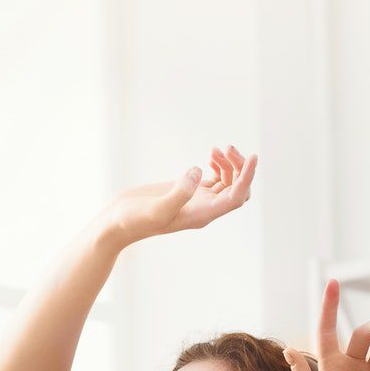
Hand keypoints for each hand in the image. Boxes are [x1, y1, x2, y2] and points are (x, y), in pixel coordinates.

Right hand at [103, 145, 256, 242]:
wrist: (117, 222)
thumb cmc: (133, 220)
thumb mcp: (156, 209)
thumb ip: (179, 192)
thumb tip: (198, 171)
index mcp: (202, 215)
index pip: (236, 197)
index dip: (248, 177)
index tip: (252, 156)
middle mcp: (204, 209)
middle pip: (238, 189)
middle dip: (239, 167)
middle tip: (226, 148)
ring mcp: (196, 200)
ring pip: (229, 182)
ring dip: (229, 164)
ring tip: (216, 149)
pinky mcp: (187, 191)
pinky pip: (215, 179)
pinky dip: (219, 165)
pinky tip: (211, 155)